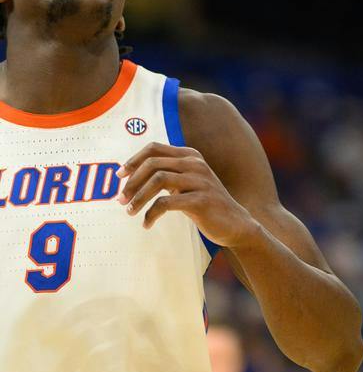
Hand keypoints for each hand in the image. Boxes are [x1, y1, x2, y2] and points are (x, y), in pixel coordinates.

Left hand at [120, 141, 256, 248]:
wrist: (234, 223)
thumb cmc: (203, 203)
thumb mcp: (186, 183)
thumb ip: (167, 174)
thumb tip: (131, 176)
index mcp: (190, 155)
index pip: (154, 148)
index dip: (133, 160)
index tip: (119, 176)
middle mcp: (195, 163)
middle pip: (153, 163)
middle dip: (132, 182)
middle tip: (120, 200)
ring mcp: (200, 180)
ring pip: (157, 180)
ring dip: (138, 197)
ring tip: (129, 212)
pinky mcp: (201, 200)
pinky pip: (166, 203)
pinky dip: (151, 214)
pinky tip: (146, 224)